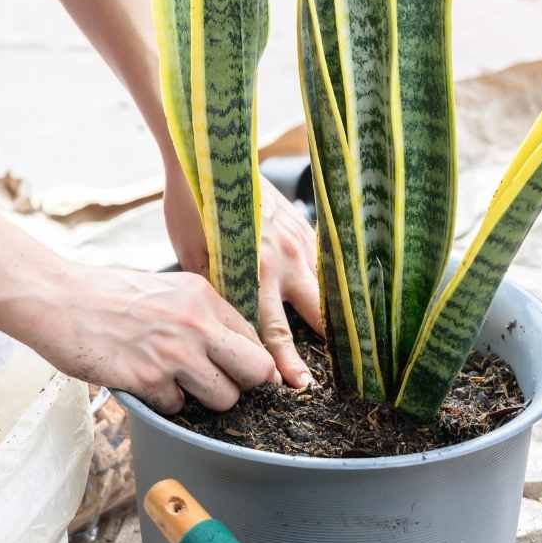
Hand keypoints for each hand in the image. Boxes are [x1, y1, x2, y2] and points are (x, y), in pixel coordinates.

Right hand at [35, 264, 275, 413]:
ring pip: (224, 397)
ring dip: (204, 399)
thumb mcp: (166, 289)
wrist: (59, 299)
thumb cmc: (107, 294)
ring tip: (177, 384)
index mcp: (203, 297)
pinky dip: (164, 402)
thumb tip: (226, 346)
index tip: (240, 373)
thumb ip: (198, 314)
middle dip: (242, 384)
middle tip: (220, 385)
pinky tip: (144, 383)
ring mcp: (175, 353)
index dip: (250, 362)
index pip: (254, 339)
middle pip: (256, 370)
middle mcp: (197, 324)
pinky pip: (177, 406)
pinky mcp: (149, 379)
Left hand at [163, 166, 322, 388]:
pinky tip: (334, 294)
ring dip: (335, 312)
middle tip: (342, 370)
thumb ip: (217, 291)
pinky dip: (329, 280)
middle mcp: (283, 262)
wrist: (210, 157)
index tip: (299, 385)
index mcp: (253, 275)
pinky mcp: (305, 223)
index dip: (286, 363)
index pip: (274, 333)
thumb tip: (225, 323)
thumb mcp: (193, 258)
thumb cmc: (193, 208)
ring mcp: (299, 241)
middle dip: (329, 346)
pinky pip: (324, 260)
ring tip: (348, 337)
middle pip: (317, 316)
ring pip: (328, 287)